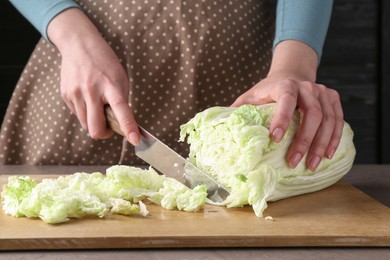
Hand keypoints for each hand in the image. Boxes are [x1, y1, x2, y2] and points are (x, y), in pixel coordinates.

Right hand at [47, 8, 139, 144]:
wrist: (79, 45)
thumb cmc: (105, 64)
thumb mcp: (120, 78)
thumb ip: (121, 101)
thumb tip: (123, 125)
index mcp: (111, 86)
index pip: (121, 110)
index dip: (128, 127)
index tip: (135, 140)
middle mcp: (92, 91)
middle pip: (95, 129)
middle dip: (104, 133)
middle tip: (110, 126)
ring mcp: (76, 93)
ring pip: (86, 125)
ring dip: (94, 123)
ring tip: (98, 107)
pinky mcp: (65, 95)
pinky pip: (77, 115)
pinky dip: (85, 113)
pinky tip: (88, 98)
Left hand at [232, 40, 343, 170]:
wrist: (291, 73)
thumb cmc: (267, 90)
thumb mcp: (250, 95)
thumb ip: (238, 109)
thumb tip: (220, 128)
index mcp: (284, 85)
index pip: (286, 100)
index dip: (282, 118)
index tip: (276, 139)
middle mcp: (307, 86)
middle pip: (312, 114)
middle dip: (304, 140)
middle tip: (294, 162)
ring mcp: (322, 92)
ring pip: (328, 119)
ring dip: (321, 144)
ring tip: (312, 164)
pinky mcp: (333, 99)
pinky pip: (338, 120)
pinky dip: (334, 138)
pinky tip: (328, 154)